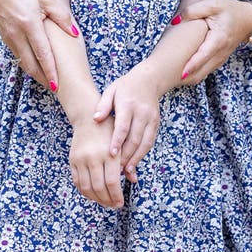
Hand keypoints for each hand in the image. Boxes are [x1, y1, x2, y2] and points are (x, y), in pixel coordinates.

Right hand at [0, 0, 76, 90]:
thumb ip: (62, 16)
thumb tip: (74, 34)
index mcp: (29, 23)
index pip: (42, 53)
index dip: (50, 71)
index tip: (57, 85)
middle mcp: (17, 33)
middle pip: (31, 64)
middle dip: (43, 79)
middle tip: (56, 89)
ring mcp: (8, 37)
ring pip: (23, 62)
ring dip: (36, 74)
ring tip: (49, 82)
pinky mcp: (4, 38)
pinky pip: (18, 56)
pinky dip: (28, 64)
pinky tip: (38, 69)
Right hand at [69, 117, 124, 208]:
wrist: (88, 117)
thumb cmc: (110, 130)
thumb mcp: (121, 143)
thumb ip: (127, 162)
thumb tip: (134, 180)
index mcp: (109, 153)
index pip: (112, 182)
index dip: (116, 196)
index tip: (121, 202)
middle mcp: (93, 157)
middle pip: (99, 187)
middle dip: (108, 200)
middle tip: (114, 205)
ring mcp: (81, 159)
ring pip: (87, 187)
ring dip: (96, 199)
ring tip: (105, 202)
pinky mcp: (72, 160)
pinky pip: (77, 182)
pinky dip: (85, 192)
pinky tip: (93, 195)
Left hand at [93, 64, 160, 182]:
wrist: (148, 80)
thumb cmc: (124, 87)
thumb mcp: (110, 91)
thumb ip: (103, 105)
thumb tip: (95, 119)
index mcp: (128, 105)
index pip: (123, 126)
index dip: (117, 141)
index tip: (111, 154)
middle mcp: (142, 113)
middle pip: (134, 139)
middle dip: (126, 156)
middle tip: (116, 170)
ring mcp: (151, 119)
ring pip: (144, 143)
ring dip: (136, 158)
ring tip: (127, 171)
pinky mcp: (156, 124)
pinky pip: (149, 142)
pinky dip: (142, 154)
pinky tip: (134, 163)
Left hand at [175, 0, 251, 82]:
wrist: (247, 20)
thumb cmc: (228, 9)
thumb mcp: (213, 3)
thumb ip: (193, 10)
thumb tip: (175, 20)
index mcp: (219, 38)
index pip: (204, 55)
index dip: (193, 65)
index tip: (181, 74)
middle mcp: (220, 52)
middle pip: (202, 70)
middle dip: (187, 77)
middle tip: (167, 80)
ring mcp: (220, 59)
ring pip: (203, 74)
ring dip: (189, 78)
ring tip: (170, 80)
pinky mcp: (217, 61)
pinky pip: (204, 71)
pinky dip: (193, 74)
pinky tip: (179, 75)